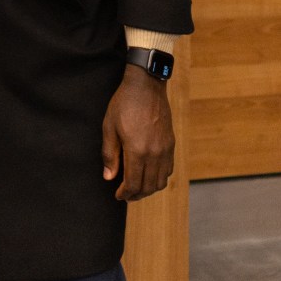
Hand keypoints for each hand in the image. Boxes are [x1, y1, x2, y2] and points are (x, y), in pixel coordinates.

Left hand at [101, 65, 174, 200]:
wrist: (146, 85)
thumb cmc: (124, 103)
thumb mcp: (109, 126)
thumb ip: (109, 154)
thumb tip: (109, 177)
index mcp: (137, 150)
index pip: (133, 184)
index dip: (125, 193)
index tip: (118, 195)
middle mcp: (154, 154)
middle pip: (148, 186)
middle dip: (136, 194)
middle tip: (126, 194)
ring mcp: (165, 149)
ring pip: (161, 181)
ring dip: (149, 189)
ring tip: (137, 187)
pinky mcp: (171, 143)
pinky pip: (168, 169)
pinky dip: (159, 178)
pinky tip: (149, 174)